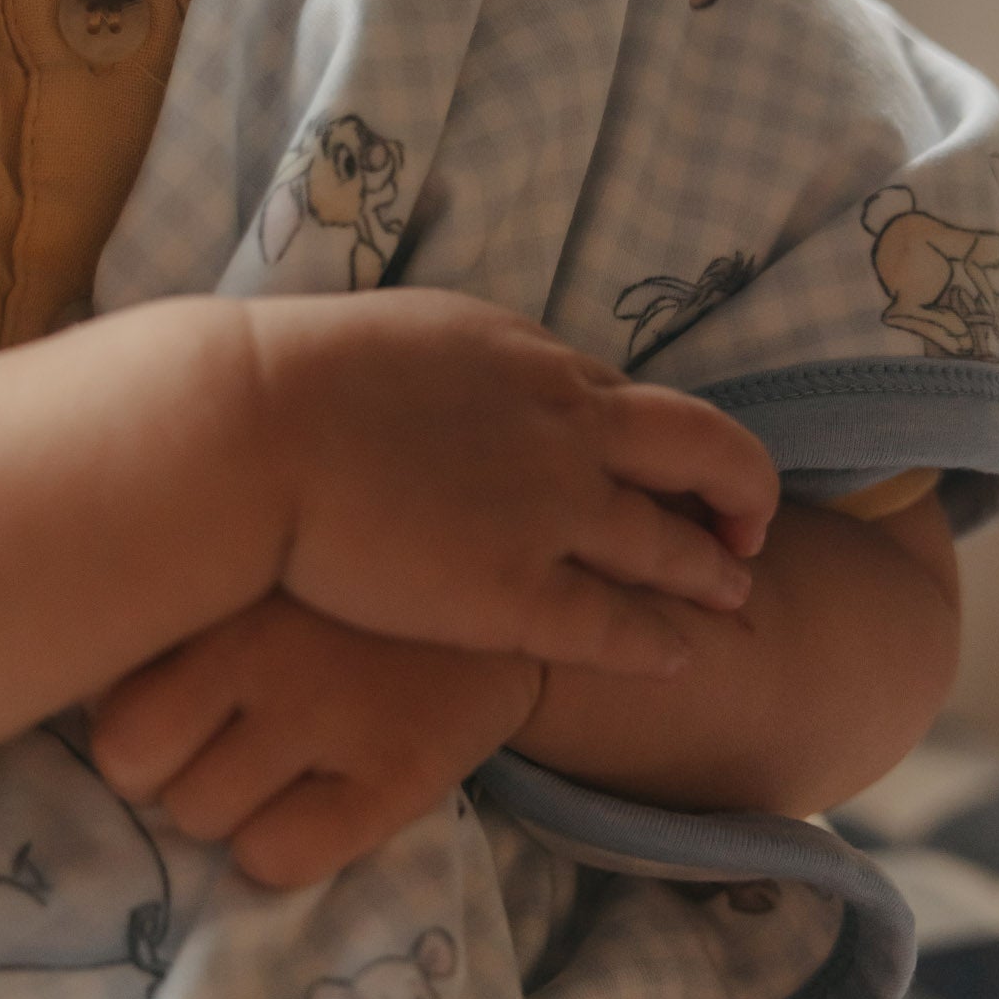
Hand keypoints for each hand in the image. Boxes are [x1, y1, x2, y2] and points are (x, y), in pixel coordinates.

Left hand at [89, 593, 542, 888]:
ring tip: (286, 761)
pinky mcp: (398, 768)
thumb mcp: (259, 559)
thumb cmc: (349, 592)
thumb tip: (71, 672)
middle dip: (165, 768)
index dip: (132, 708)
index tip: (180, 696)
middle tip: (223, 741)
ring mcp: (332, 706)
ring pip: (198, 817)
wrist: (511, 594)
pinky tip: (323, 803)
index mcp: (222, 575)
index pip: (97, 686)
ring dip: (229, 808)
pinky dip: (283, 851)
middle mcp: (264, 639)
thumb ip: (175, 598)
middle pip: (129, 763)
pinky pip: (275, 859)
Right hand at [241, 290, 777, 680]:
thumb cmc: (289, 384)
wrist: (250, 431)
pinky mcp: (516, 593)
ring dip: (711, 571)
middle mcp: (565, 430)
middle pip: (698, 450)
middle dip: (738, 488)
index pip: (630, 403)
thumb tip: (449, 390)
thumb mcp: (400, 340)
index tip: (682, 468)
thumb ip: (452, 374)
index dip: (667, 442)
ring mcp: (550, 512)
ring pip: (669, 544)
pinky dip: (655, 641)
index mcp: (533, 363)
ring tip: (736, 596)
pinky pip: (615, 626)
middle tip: (749, 526)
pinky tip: (676, 658)